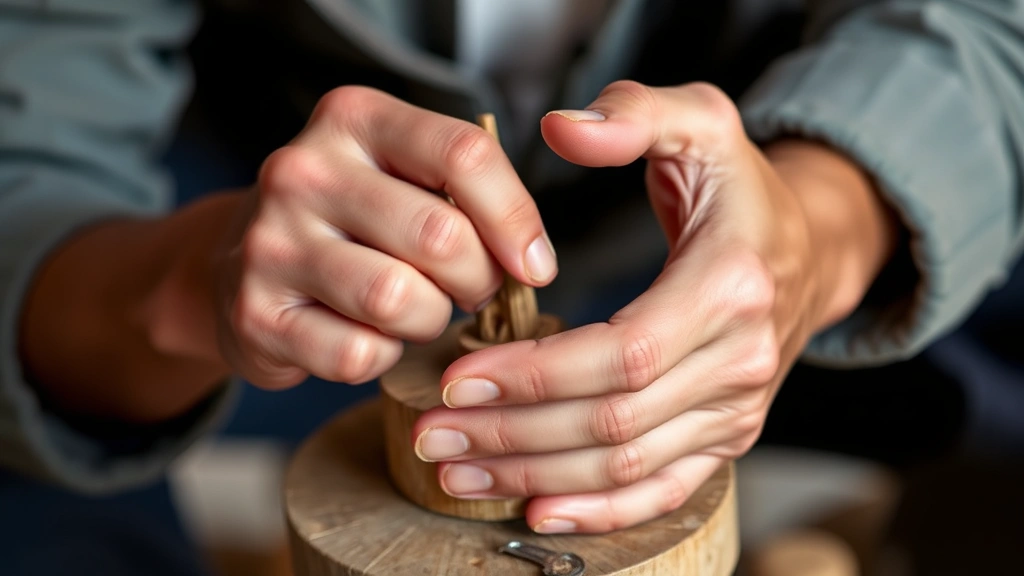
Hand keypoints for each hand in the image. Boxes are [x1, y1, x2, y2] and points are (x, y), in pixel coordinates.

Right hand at [213, 86, 555, 388]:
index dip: (516, 218)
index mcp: (354, 119)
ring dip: (429, 320)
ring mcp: (270, 243)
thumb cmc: (353, 221)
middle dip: (477, 279)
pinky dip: (382, 358)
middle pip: (440, 235)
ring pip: (398, 298)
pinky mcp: (254, 314)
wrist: (239, 264)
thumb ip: (467, 195)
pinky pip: (357, 354)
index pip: (464, 154)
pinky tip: (368, 339)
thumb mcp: (403, 176)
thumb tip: (531, 260)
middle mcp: (303, 170)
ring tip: (419, 312)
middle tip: (471, 291)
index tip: (534, 263)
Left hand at [412, 81, 896, 532]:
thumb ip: (634, 114)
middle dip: (514, 435)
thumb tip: (562, 128)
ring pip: (628, 466)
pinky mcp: (726, 437)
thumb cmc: (739, 191)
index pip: (623, 353)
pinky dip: (601, 513)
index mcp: (731, 285)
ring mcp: (737, 409)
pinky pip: (663, 490)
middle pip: (614, 421)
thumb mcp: (700, 123)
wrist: (807, 251)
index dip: (536, 376)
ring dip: (537, 478)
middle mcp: (741, 360)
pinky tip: (537, 510)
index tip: (459, 379)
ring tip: (458, 470)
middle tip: (433, 433)